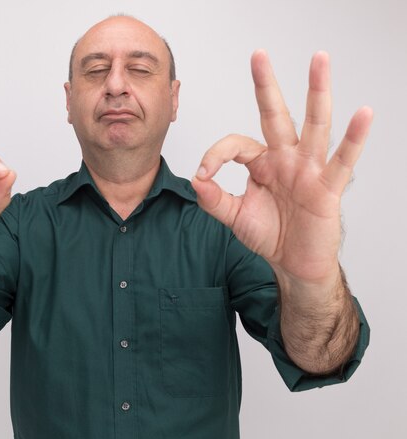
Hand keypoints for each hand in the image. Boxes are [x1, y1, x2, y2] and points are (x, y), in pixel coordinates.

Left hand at [191, 50, 372, 282]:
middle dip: (267, 86)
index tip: (204, 174)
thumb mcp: (234, 216)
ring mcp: (308, 169)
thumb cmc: (269, 235)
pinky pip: (342, 159)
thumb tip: (196, 179)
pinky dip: (353, 138)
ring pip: (313, 125)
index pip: (236, 144)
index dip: (216, 155)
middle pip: (275, 115)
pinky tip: (362, 114)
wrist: (293, 263)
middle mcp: (285, 158)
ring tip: (319, 60)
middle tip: (259, 56)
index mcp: (261, 163)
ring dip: (316, 92)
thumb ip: (214, 199)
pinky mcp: (327, 186)